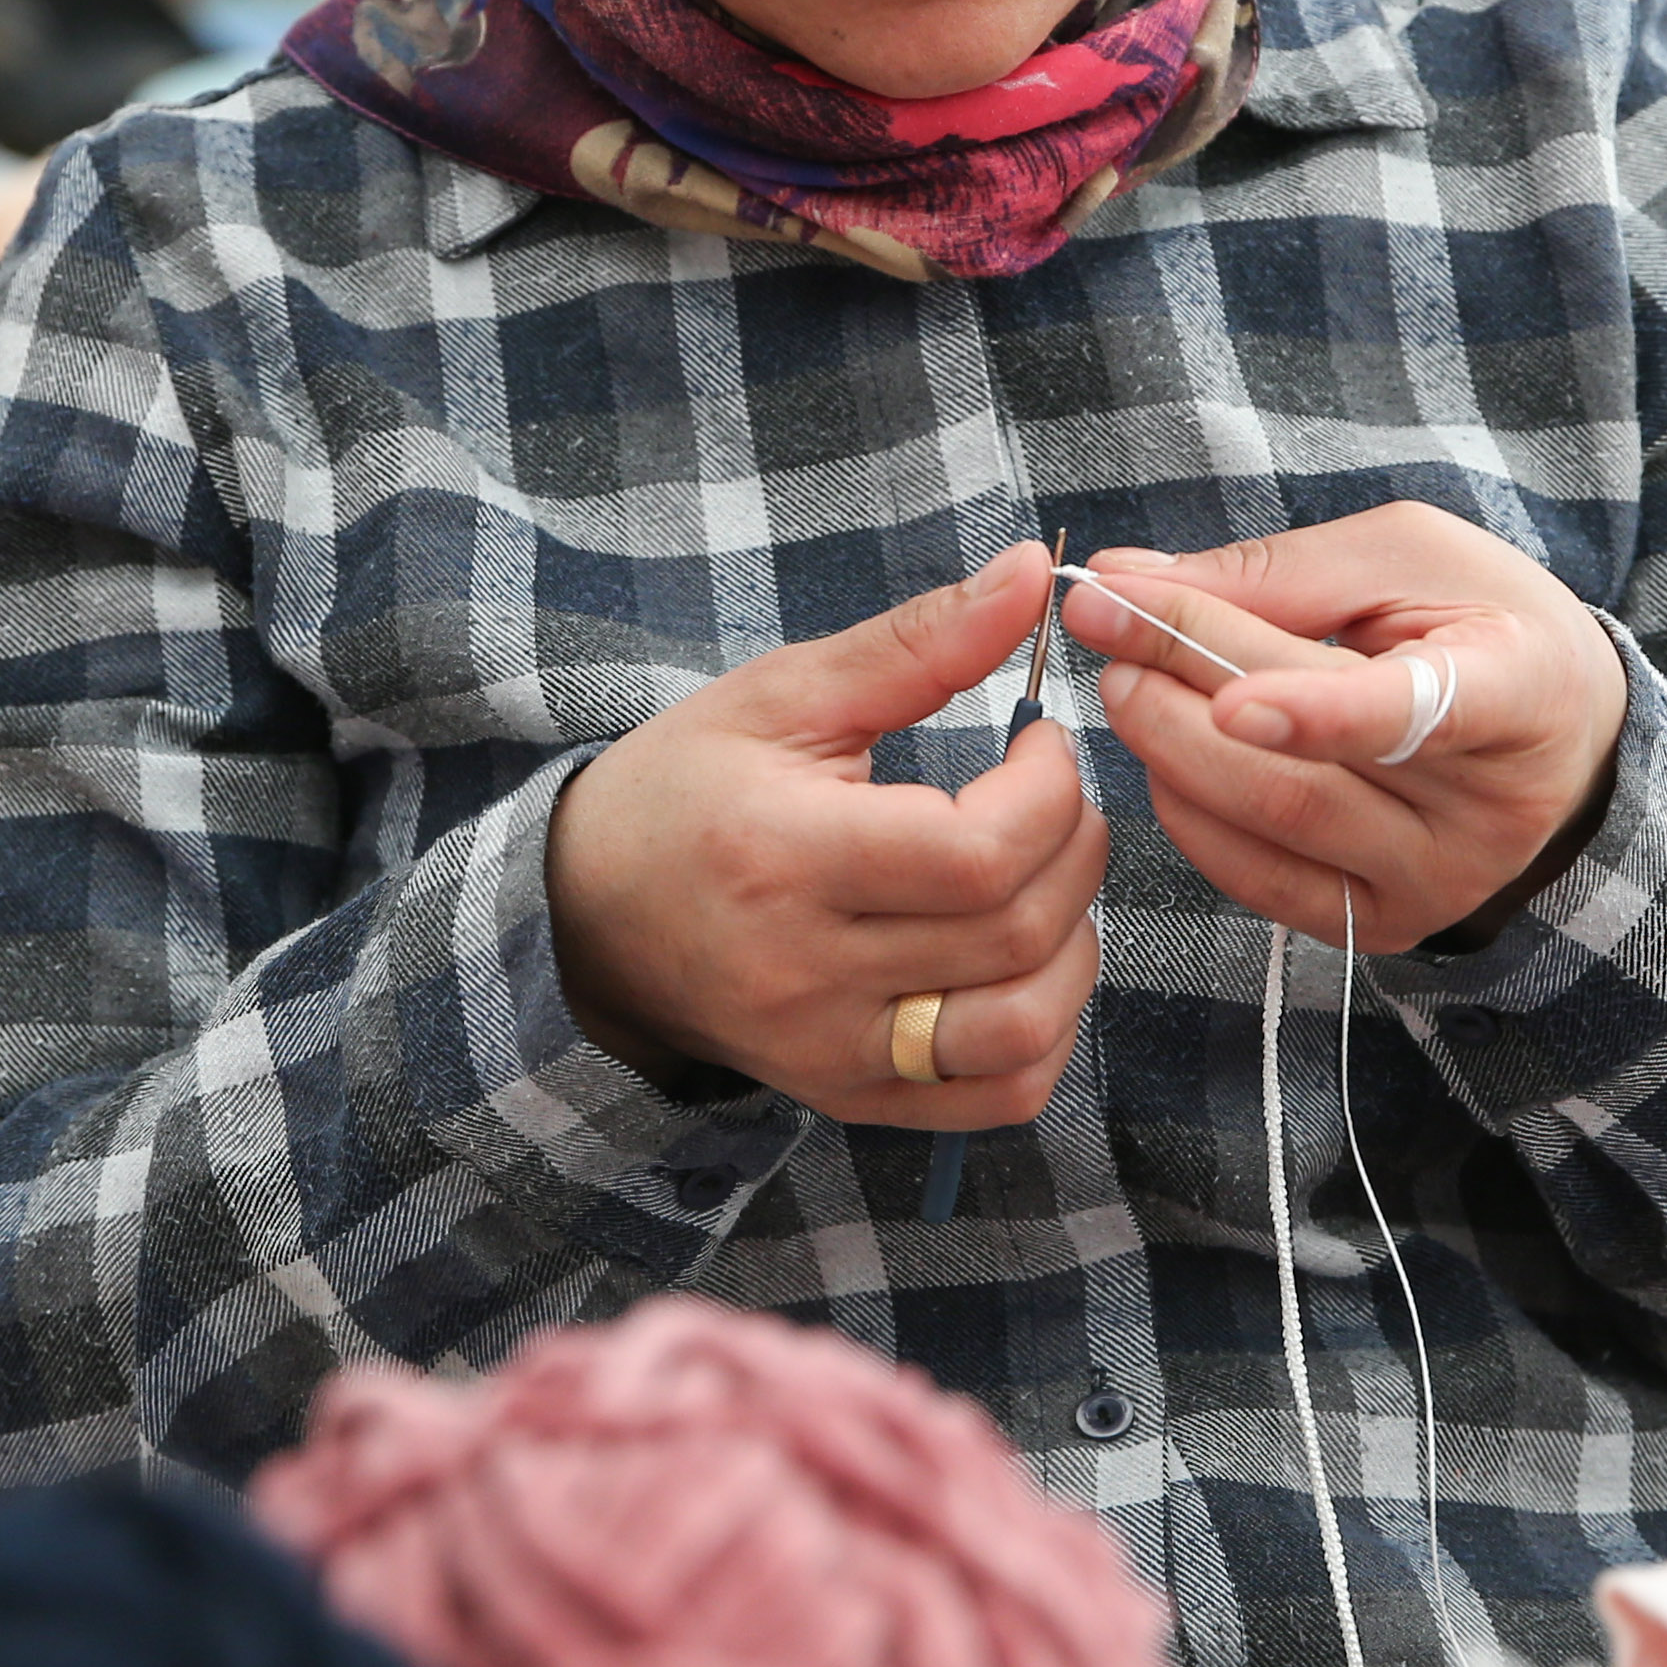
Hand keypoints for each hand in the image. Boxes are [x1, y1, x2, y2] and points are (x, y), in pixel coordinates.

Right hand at [547, 545, 1105, 1126]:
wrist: (592, 914)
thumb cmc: (688, 788)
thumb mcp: (786, 693)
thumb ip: (920, 639)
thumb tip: (1031, 569)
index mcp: (786, 857)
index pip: (977, 856)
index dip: (1050, 790)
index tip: (1039, 743)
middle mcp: (808, 975)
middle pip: (1014, 934)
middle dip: (1074, 849)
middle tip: (1050, 799)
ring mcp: (832, 1052)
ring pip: (1022, 1029)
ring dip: (1073, 944)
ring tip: (1042, 879)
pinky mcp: (852, 1097)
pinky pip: (998, 1095)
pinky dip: (1046, 1029)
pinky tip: (1025, 961)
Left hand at [1063, 504, 1628, 954]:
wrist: (1564, 734)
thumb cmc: (1480, 621)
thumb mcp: (1405, 556)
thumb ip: (1272, 571)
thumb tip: (1125, 581)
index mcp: (1521, 694)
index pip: (1419, 713)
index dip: (1322, 713)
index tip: (1227, 701)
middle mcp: (1487, 813)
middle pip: (1308, 772)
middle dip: (1184, 692)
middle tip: (1109, 626)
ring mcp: (1437, 883)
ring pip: (1273, 829)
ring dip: (1170, 749)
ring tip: (1125, 680)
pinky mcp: (1385, 925)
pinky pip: (1260, 884)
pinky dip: (1190, 816)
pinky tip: (1164, 760)